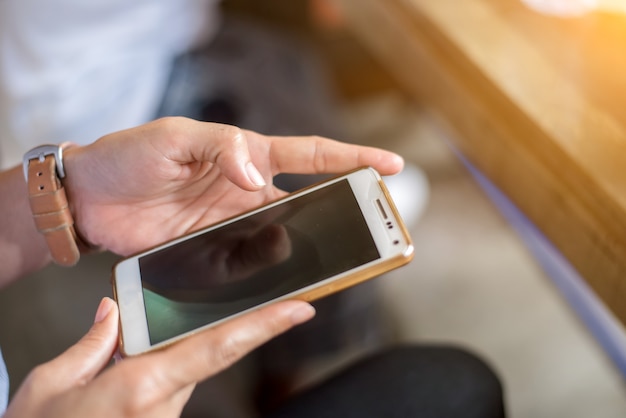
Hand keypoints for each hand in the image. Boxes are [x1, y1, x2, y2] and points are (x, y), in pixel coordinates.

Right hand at [4, 297, 315, 416]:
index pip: (216, 348)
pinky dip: (178, 360)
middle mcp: (161, 405)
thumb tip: (113, 312)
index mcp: (140, 387)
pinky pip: (176, 383)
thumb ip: (90, 345)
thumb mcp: (50, 387)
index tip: (300, 309)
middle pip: (213, 354)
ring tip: (226, 310)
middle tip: (292, 302)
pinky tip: (165, 343)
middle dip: (250, 327)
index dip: (262, 327)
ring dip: (203, 340)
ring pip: (193, 368)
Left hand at [63, 117, 403, 254]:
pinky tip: (279, 285)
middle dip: (343, 215)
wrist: (89, 197)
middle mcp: (247, 193)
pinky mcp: (213, 253)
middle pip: (307, 205)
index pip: (310, 156)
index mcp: (246, 156)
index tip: (389, 164)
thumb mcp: (176, 138)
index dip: (352, 158)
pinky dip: (268, 276)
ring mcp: (232, 225)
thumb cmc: (131, 155)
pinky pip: (250, 266)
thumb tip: (257, 176)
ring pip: (283, 240)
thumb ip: (221, 148)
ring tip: (330, 266)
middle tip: (373, 230)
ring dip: (305, 252)